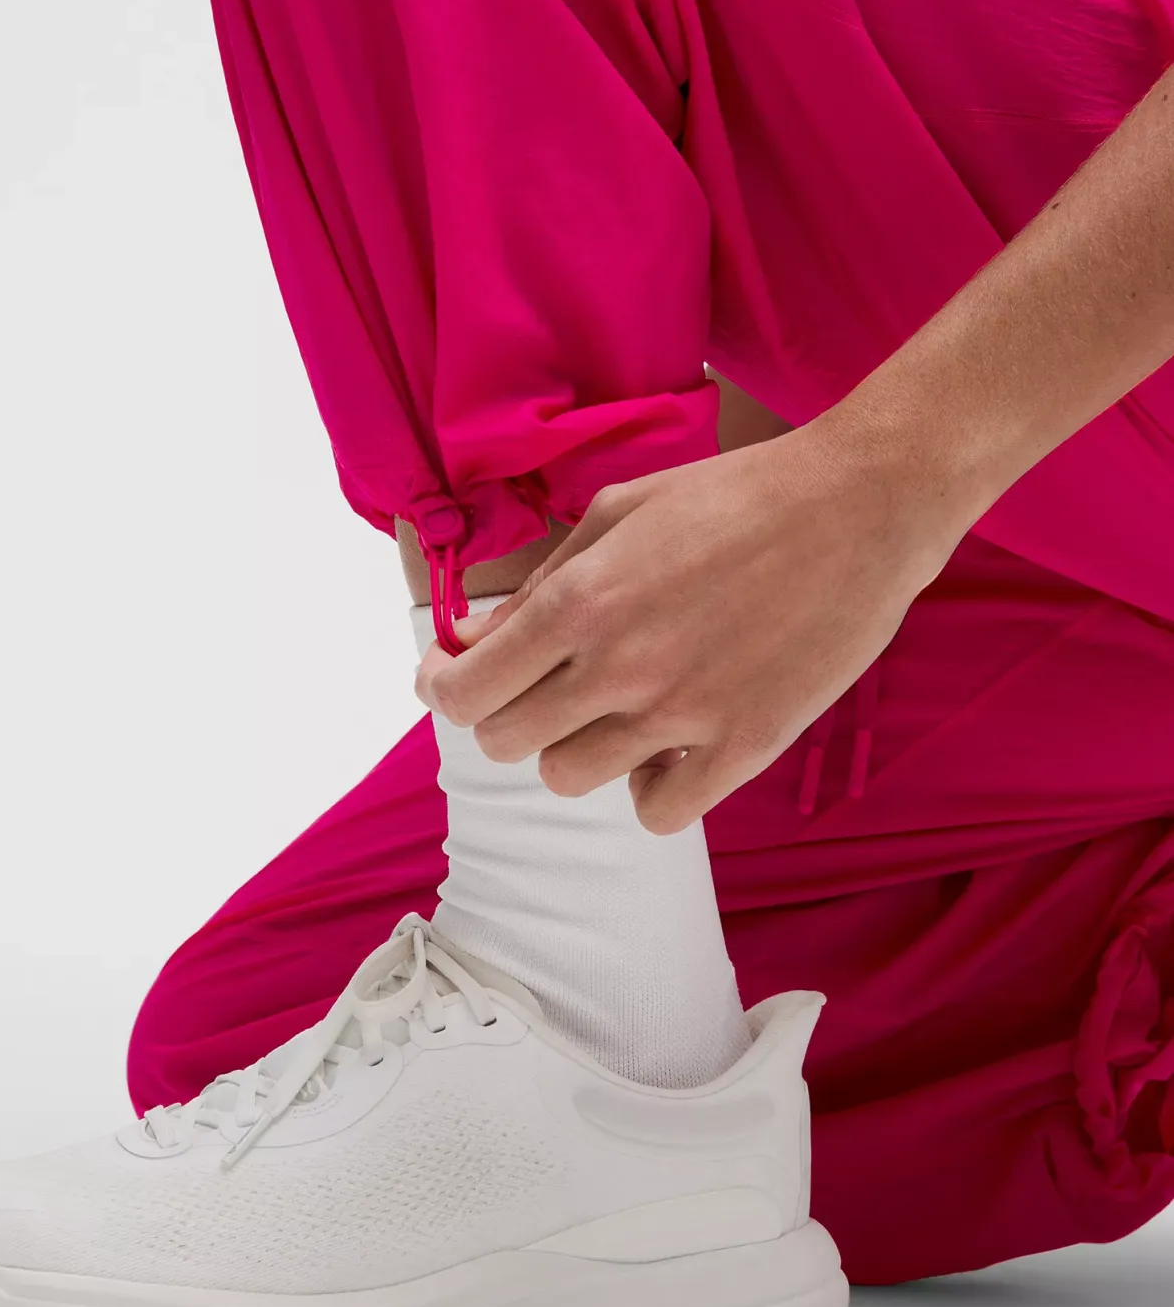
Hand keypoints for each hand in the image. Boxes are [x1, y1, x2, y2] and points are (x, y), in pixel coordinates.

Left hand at [415, 426, 970, 832]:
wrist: (862, 504)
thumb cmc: (735, 495)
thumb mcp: (617, 511)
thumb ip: (538, 583)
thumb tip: (470, 639)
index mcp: (578, 603)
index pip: (463, 692)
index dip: (444, 689)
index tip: (455, 677)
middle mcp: (618, 667)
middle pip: (506, 744)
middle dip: (506, 714)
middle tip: (539, 685)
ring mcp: (682, 716)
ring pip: (570, 779)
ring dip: (575, 747)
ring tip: (612, 708)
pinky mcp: (746, 747)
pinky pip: (658, 812)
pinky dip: (648, 787)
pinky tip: (665, 746)